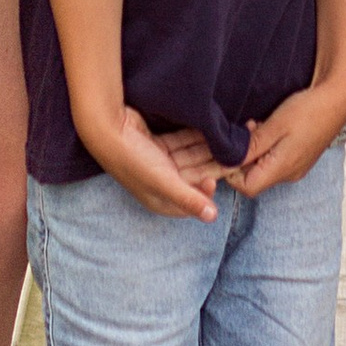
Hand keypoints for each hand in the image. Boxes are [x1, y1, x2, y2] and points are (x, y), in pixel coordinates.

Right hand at [89, 105, 231, 220]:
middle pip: (196, 175)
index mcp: (162, 199)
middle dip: (215, 163)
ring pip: (191, 157)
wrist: (107, 128)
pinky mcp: (158, 144)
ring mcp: (160, 163)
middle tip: (238, 150)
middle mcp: (162, 183)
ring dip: (209, 148)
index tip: (226, 171)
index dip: (210, 187)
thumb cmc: (133, 160)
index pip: (194, 198)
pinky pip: (182, 142)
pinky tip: (212, 128)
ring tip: (230, 136)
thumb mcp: (163, 182)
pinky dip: (196, 137)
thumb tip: (213, 217)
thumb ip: (189, 199)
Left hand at [237, 82, 345, 196]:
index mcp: (282, 169)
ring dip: (253, 151)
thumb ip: (251, 146)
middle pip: (253, 179)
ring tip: (256, 126)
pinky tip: (267, 129)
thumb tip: (226, 161)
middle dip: (241, 159)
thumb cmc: (309, 109)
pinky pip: (274, 161)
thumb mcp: (275, 126)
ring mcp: (296, 167)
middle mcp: (289, 174)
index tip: (228, 149)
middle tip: (243, 132)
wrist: (338, 98)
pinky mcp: (299, 158)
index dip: (231, 171)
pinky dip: (265, 148)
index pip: (245, 187)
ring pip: (263, 168)